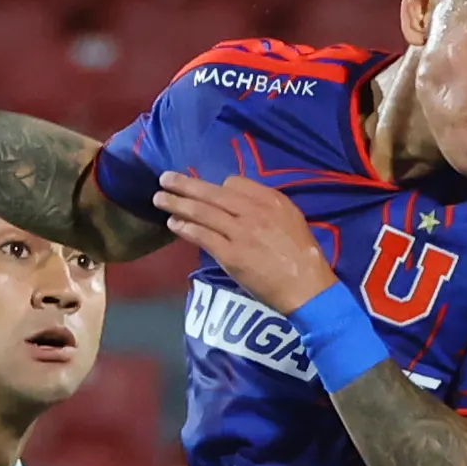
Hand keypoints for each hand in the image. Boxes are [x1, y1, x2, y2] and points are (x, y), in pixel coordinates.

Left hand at [152, 170, 334, 313]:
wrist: (307, 287)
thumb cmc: (303, 256)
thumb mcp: (292, 219)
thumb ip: (267, 208)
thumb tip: (241, 204)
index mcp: (271, 200)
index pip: (234, 183)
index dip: (216, 187)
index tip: (205, 192)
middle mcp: (253, 211)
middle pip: (212, 193)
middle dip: (185, 184)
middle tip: (164, 178)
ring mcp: (240, 233)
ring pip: (202, 212)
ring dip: (177, 204)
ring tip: (159, 199)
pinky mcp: (231, 255)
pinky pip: (202, 236)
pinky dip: (185, 228)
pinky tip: (174, 224)